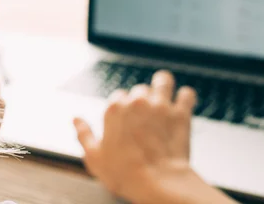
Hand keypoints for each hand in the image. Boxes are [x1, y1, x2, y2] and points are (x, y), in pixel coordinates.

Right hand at [73, 71, 235, 203]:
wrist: (158, 183)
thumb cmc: (125, 174)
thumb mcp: (94, 158)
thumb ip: (84, 135)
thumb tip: (76, 120)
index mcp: (115, 109)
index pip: (118, 96)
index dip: (121, 107)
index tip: (125, 120)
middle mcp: (137, 101)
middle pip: (139, 89)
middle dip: (141, 100)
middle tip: (144, 117)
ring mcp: (161, 105)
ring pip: (163, 80)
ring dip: (163, 85)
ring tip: (163, 93)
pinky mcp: (181, 113)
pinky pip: (187, 94)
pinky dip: (185, 97)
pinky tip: (183, 103)